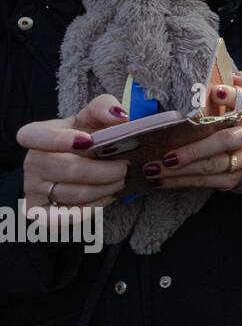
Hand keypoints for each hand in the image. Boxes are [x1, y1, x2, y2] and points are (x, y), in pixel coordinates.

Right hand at [19, 94, 129, 215]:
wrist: (80, 162)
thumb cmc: (86, 137)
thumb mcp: (93, 117)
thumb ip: (104, 107)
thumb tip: (119, 115)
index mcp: (37, 134)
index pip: (34, 136)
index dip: (58, 140)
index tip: (88, 141)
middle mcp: (31, 162)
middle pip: (67, 170)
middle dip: (103, 171)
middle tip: (126, 167)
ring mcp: (33, 189)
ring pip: (72, 195)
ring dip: (104, 189)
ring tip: (121, 181)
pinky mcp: (41, 212)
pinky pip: (66, 218)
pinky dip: (91, 209)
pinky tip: (106, 197)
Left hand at [149, 71, 241, 200]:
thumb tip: (233, 71)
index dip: (232, 96)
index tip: (214, 92)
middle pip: (224, 140)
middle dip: (194, 149)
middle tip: (167, 154)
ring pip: (212, 165)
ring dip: (181, 169)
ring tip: (154, 168)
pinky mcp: (237, 180)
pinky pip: (207, 181)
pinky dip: (182, 181)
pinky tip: (162, 180)